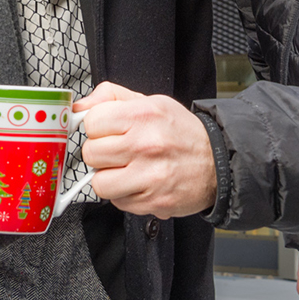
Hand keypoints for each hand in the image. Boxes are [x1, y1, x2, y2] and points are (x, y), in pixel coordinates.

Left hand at [76, 81, 216, 218]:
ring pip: (99, 182)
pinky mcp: (154, 201)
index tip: (106, 130)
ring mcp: (150, 176)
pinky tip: (138, 183)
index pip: (92, 122)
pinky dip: (124, 195)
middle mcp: (146, 145)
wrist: (218, 162)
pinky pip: (117, 202)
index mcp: (143, 115)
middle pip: (91, 153)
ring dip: (108, 178)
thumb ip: (111, 97)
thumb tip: (80, 106)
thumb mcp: (150, 102)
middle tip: (117, 151)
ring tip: (124, 170)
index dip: (96, 127)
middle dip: (100, 153)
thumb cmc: (181, 132)